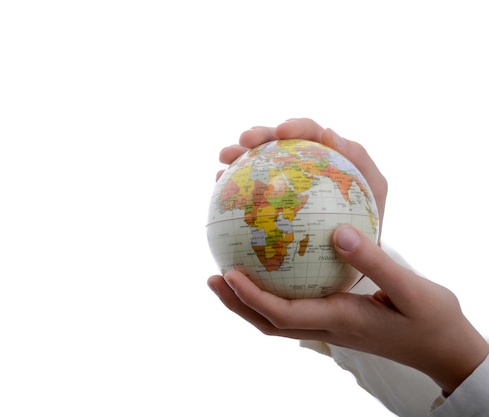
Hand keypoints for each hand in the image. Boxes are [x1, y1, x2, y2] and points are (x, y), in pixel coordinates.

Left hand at [208, 225, 488, 394]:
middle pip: (268, 323)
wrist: (444, 348)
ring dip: (247, 302)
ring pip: (277, 320)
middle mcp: (327, 328)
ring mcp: (329, 327)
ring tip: (225, 275)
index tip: (227, 273)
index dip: (251, 297)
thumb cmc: (432, 320)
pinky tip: (269, 269)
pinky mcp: (334, 320)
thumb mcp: (411, 289)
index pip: (283, 314)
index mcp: (339, 321)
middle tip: (212, 278)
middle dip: (237, 303)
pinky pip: (293, 308)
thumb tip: (339, 232)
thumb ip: (375, 261)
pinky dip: (271, 295)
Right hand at [216, 118, 386, 239]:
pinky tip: (218, 182)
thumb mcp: (374, 193)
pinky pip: (249, 188)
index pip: (312, 132)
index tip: (282, 132)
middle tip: (244, 140)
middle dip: (260, 135)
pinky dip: (233, 181)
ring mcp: (283, 181)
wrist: (351, 260)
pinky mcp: (269, 200)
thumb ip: (360, 162)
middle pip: (278, 141)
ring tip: (223, 158)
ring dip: (239, 153)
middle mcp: (303, 163)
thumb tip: (331, 134)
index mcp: (328, 156)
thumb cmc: (368, 226)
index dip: (296, 126)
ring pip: (259, 161)